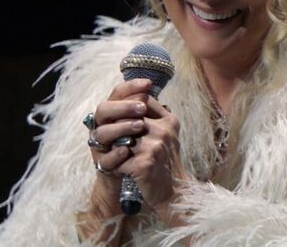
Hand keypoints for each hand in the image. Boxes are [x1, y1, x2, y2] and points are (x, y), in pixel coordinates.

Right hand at [89, 79, 152, 188]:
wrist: (131, 177)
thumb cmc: (137, 146)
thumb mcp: (143, 126)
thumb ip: (145, 110)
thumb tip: (151, 91)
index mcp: (112, 114)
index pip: (117, 94)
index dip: (130, 86)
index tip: (148, 84)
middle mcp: (102, 127)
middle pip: (103, 110)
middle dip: (123, 107)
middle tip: (142, 108)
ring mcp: (100, 146)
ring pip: (102, 133)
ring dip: (121, 128)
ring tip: (140, 126)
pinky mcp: (102, 165)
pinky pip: (104, 159)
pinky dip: (115, 154)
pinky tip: (126, 151)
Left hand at [118, 95, 185, 219]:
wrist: (173, 192)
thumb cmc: (166, 162)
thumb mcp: (168, 135)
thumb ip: (156, 116)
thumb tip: (141, 95)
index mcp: (169, 120)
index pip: (142, 100)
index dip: (127, 107)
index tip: (119, 118)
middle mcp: (163, 130)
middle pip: (127, 118)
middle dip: (117, 129)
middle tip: (112, 139)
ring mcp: (154, 146)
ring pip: (120, 137)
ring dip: (114, 147)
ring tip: (115, 155)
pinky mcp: (144, 163)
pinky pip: (119, 157)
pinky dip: (116, 164)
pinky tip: (119, 169)